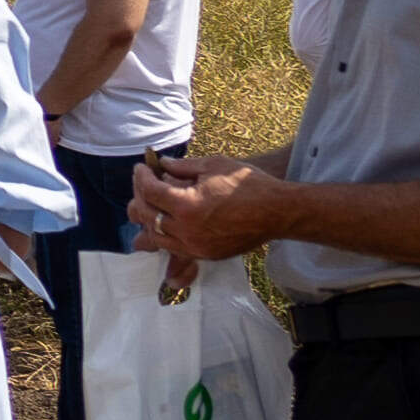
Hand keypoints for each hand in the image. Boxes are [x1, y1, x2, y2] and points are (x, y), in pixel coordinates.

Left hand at [136, 152, 286, 266]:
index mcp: (187, 205)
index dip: (142, 177)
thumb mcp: (214, 165)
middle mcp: (187, 230)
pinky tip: (167, 222)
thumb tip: (161, 164)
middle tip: (143, 184)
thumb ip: (182, 166)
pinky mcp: (206, 255)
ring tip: (150, 204)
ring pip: (156, 238)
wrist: (278, 211)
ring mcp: (196, 246)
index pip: (150, 191)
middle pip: (148, 215)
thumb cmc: (249, 184)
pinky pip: (175, 248)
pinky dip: (166, 236)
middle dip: (141, 197)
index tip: (141, 168)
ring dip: (150, 220)